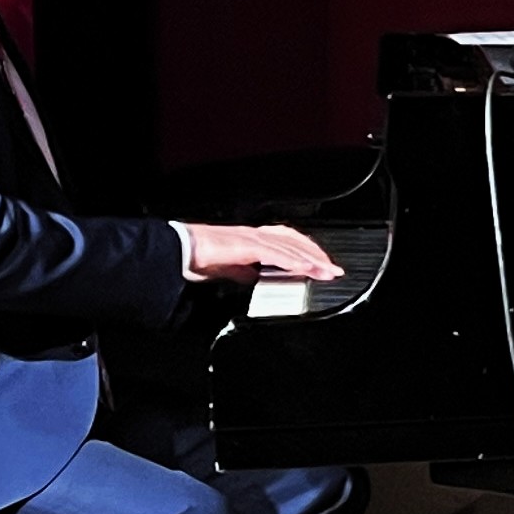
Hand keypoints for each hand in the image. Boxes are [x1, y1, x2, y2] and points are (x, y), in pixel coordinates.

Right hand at [183, 222, 339, 283]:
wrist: (180, 249)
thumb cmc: (198, 255)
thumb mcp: (228, 267)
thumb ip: (242, 271)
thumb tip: (253, 277)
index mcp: (253, 238)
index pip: (289, 242)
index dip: (308, 252)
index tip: (322, 265)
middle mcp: (256, 235)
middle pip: (295, 243)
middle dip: (317, 256)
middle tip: (334, 270)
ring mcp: (252, 238)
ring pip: (289, 247)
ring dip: (311, 260)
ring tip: (326, 272)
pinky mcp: (246, 245)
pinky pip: (274, 253)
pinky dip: (292, 261)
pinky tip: (305, 269)